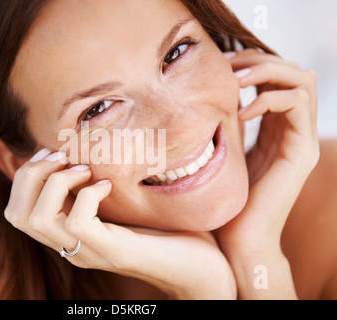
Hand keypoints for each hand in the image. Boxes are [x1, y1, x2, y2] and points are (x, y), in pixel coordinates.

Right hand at [4, 150, 235, 298]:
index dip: (24, 176)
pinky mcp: (114, 252)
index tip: (50, 154)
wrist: (200, 266)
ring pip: (38, 219)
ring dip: (57, 182)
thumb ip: (95, 190)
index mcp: (69, 236)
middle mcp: (71, 248)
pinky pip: (78, 222)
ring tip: (85, 169)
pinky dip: (88, 194)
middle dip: (31, 175)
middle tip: (61, 157)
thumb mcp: (120, 206)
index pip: (15, 212)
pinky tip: (107, 186)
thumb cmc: (163, 230)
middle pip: (16, 215)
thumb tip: (79, 155)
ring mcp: (90, 253)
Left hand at [216, 49, 318, 297]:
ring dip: (267, 71)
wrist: (238, 238)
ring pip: (302, 80)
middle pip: (293, 71)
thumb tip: (208, 94)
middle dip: (259, 59)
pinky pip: (298, 105)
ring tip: (235, 81)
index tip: (220, 63)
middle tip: (228, 64)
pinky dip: (268, 98)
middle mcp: (292, 129)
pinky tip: (241, 111)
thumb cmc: (223, 197)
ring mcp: (301, 140)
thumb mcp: (223, 150)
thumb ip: (226, 122)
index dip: (251, 62)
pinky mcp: (303, 152)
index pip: (276, 77)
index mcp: (273, 128)